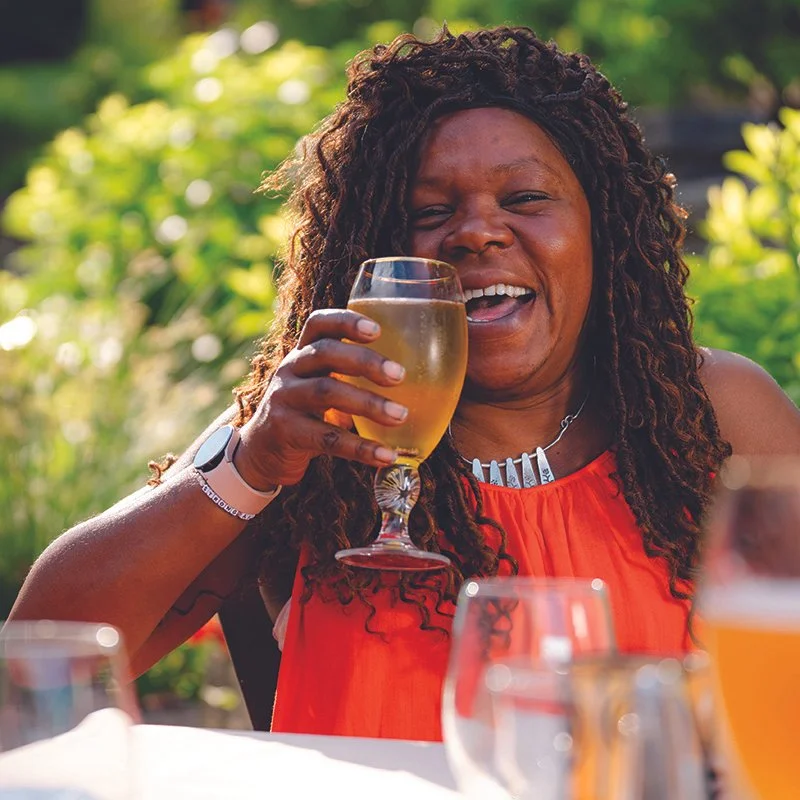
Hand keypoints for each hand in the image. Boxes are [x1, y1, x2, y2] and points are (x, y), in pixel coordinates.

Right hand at [234, 309, 407, 487]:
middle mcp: (290, 369)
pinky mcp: (285, 432)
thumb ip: (352, 377)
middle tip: (400, 375)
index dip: (346, 321)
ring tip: (400, 415)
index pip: (319, 324)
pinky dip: (360, 448)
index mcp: (303, 353)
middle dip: (365, 362)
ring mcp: (284, 399)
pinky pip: (327, 438)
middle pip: (325, 353)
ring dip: (368, 403)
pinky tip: (386, 455)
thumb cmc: (306, 413)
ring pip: (326, 392)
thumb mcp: (322, 386)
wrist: (261, 452)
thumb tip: (418, 379)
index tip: (377, 330)